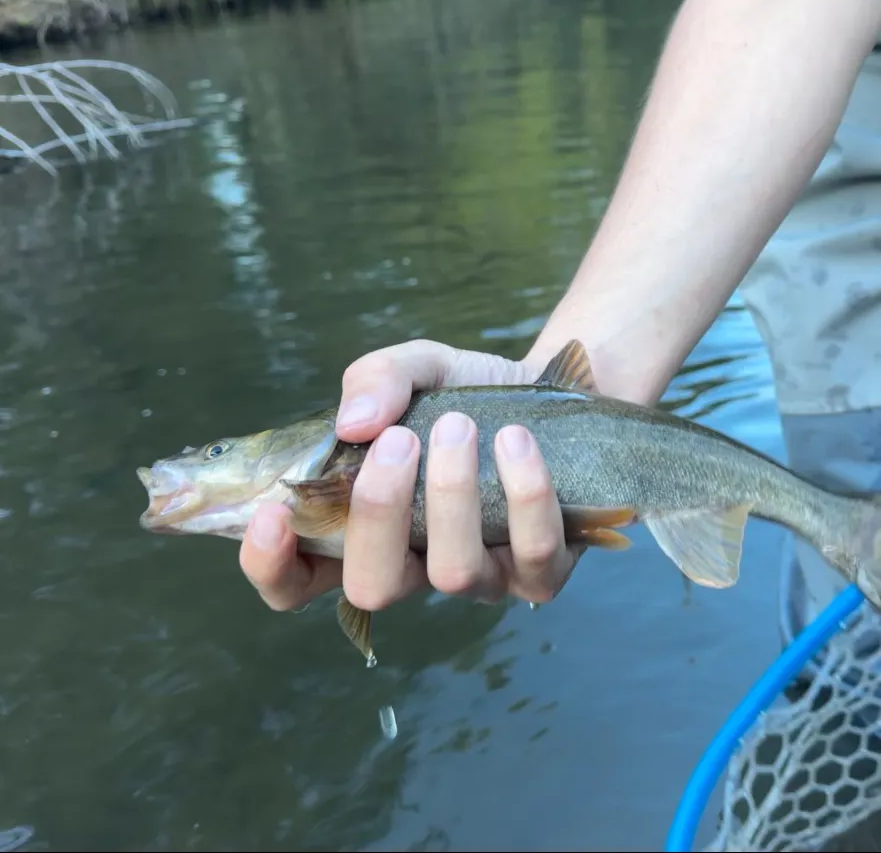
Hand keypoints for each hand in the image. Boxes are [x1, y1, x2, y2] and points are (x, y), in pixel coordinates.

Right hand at [239, 340, 583, 611]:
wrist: (550, 394)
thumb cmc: (466, 393)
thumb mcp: (416, 369)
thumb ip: (376, 379)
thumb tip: (353, 425)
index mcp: (364, 529)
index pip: (297, 581)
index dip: (272, 565)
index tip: (273, 513)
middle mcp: (415, 567)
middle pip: (371, 587)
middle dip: (377, 513)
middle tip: (398, 441)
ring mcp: (478, 579)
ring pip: (452, 573)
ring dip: (451, 495)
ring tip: (460, 426)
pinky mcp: (538, 574)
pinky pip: (532, 554)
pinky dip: (524, 493)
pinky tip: (517, 439)